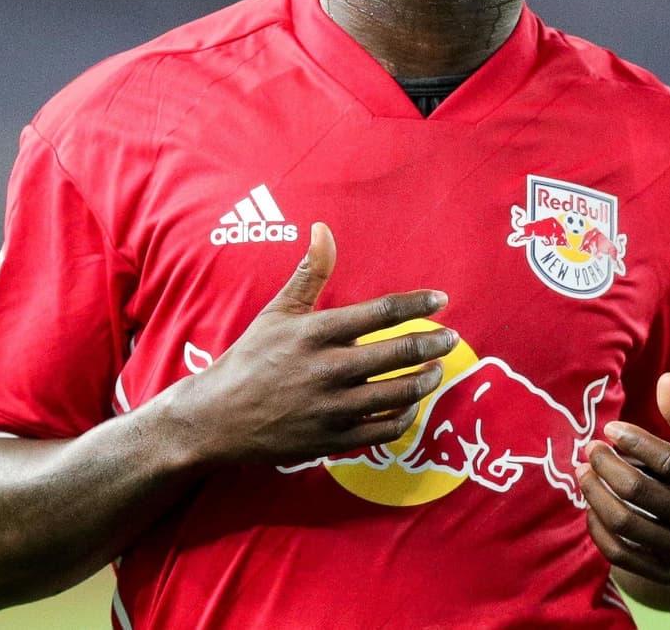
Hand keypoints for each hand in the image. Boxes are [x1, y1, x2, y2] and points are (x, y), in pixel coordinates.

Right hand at [173, 222, 457, 466]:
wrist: (217, 418)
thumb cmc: (251, 358)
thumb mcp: (278, 311)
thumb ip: (310, 272)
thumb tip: (324, 229)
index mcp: (316, 333)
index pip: (381, 312)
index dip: (417, 303)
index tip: (441, 300)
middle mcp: (328, 370)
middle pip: (399, 353)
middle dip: (434, 344)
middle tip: (451, 338)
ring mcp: (333, 408)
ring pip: (399, 393)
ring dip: (426, 379)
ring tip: (437, 369)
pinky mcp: (333, 440)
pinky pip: (384, 429)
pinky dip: (406, 416)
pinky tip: (411, 404)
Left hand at [577, 373, 669, 604]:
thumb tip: (666, 378)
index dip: (636, 442)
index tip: (611, 428)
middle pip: (642, 494)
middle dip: (607, 466)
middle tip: (590, 449)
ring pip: (628, 526)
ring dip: (596, 496)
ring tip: (584, 473)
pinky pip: (624, 556)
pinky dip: (599, 530)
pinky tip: (591, 506)